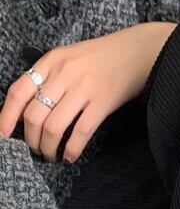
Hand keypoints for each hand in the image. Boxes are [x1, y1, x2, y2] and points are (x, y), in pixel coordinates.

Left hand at [0, 21, 176, 162]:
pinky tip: (71, 156)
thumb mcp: (70, 58)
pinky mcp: (103, 103)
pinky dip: (72, 149)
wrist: (139, 52)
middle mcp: (64, 74)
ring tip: (52, 155)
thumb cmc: (105, 58)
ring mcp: (84, 89)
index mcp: (51, 61)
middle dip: (31, 139)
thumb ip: (51, 77)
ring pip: (54, 127)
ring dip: (49, 147)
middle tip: (36, 149)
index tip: (3, 135)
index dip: (6, 117)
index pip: (18, 92)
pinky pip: (80, 132)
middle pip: (34, 115)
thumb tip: (33, 110)